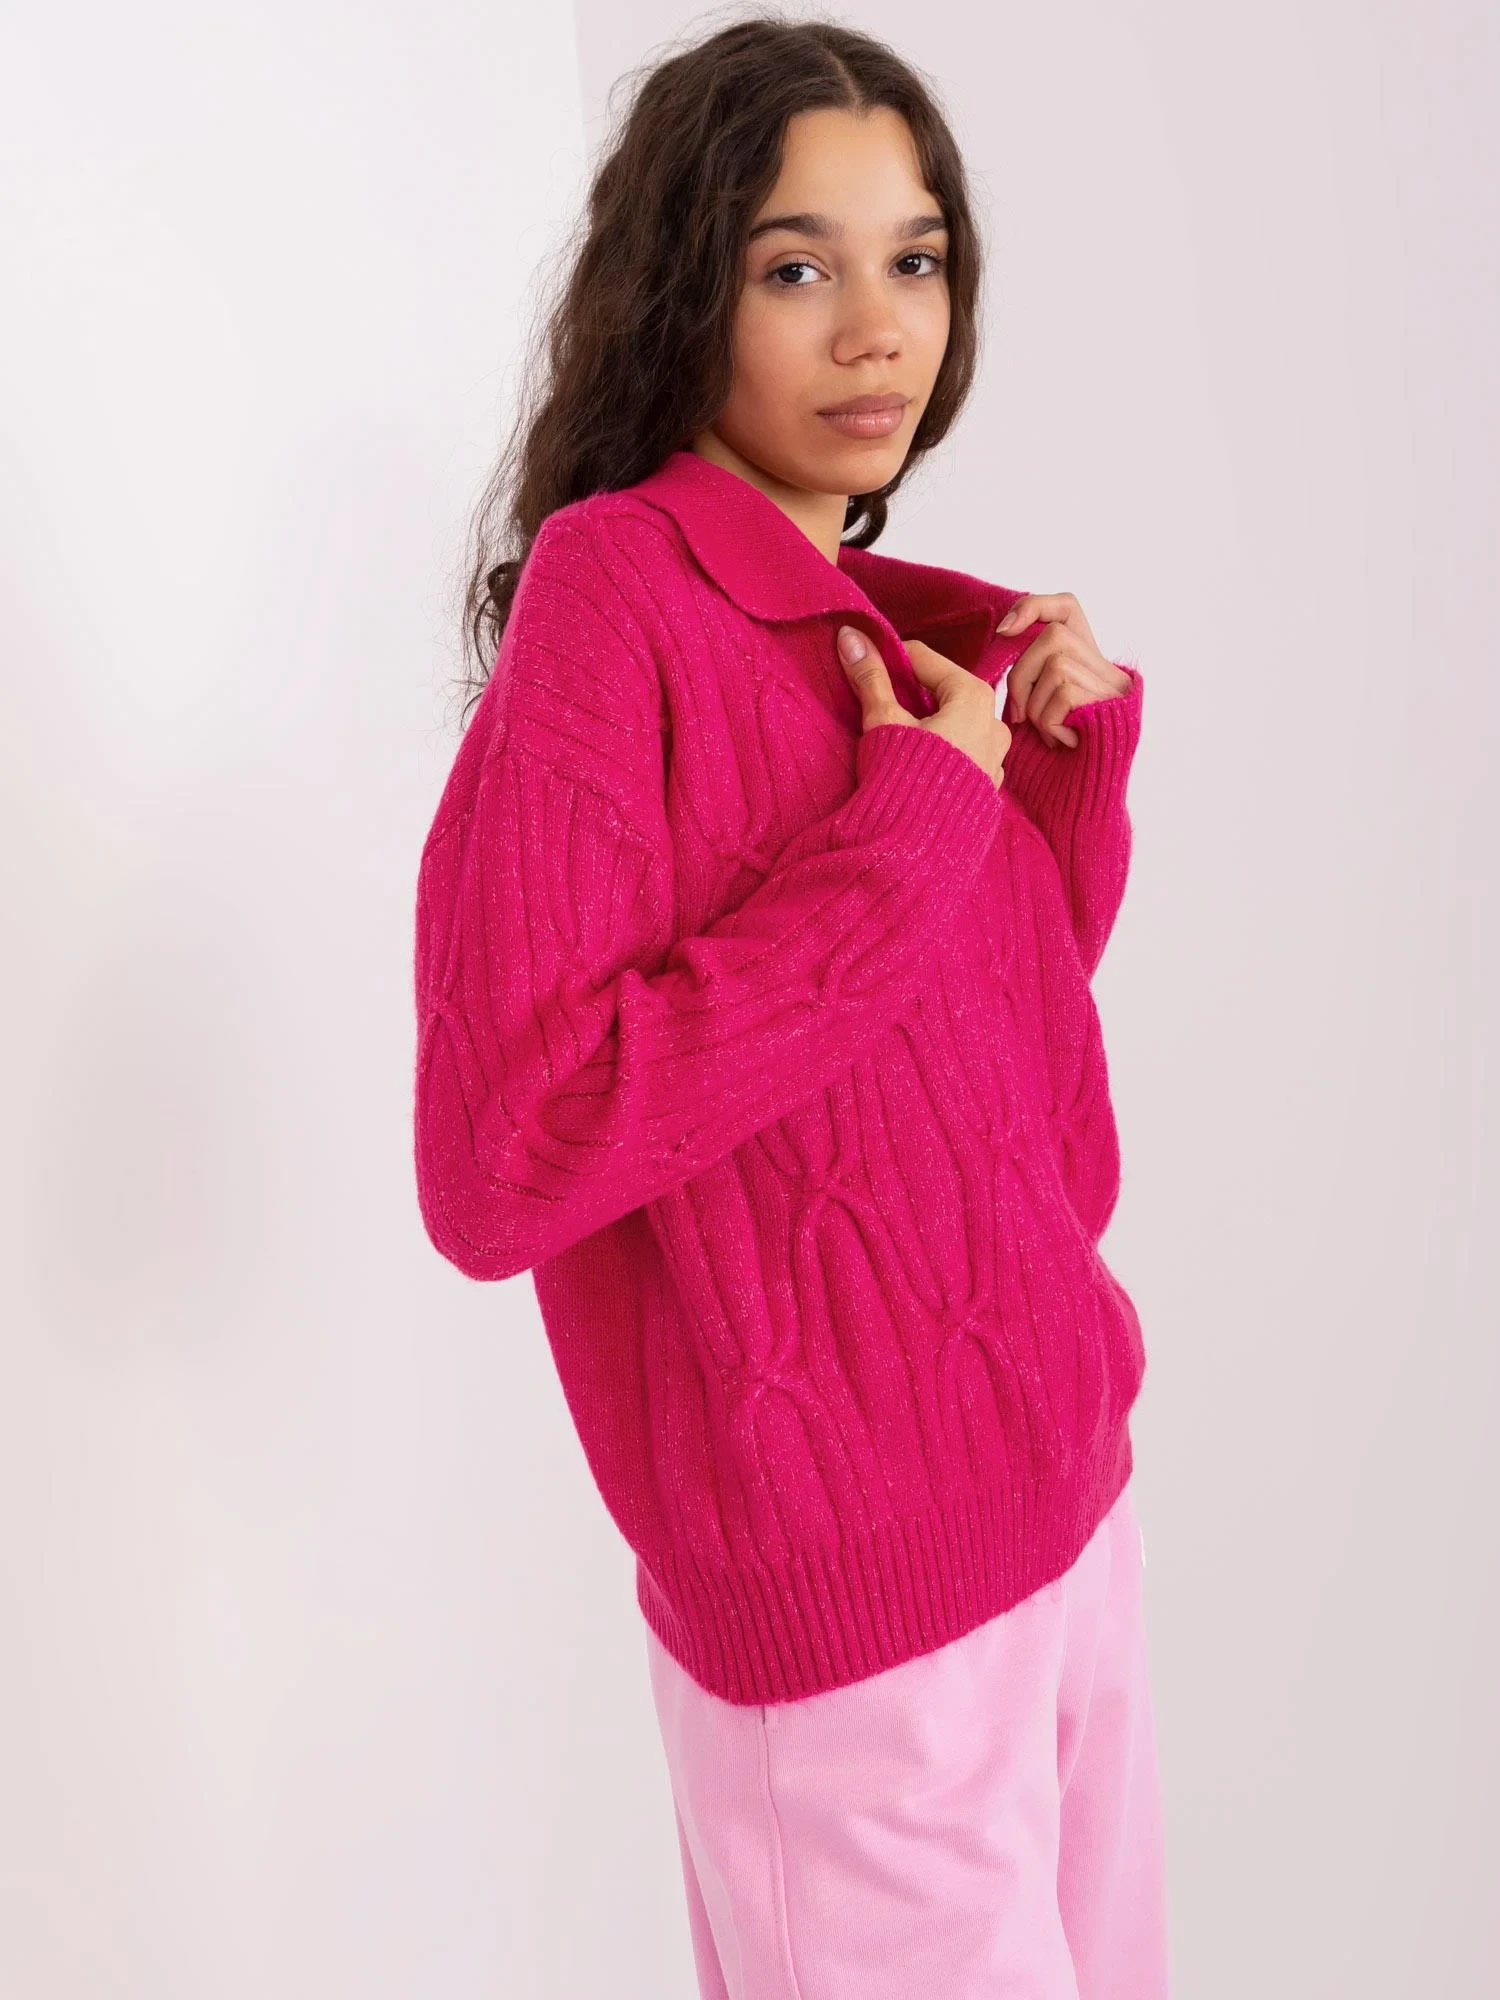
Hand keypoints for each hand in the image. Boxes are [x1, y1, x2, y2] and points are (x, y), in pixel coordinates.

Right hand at [836, 626, 1010, 789]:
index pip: (926, 660)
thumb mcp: (884, 721)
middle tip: (879, 702)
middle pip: (944, 691)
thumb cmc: (904, 777)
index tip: (868, 666)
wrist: (919, 846)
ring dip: (927, 722)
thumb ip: (871, 678)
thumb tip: (850, 636)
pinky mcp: (987, 785)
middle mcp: (994, 723)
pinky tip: (917, 763)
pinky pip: (963, 753)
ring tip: (897, 736)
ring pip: (956, 723)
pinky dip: (942, 749)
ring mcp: (995, 757)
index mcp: (974, 698)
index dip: (892, 661)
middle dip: (911, 693)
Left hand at [996, 593, 1133, 749]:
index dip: (1035, 607)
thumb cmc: (1050, 764)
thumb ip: (1029, 676)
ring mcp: (1113, 686)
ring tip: (1048, 735)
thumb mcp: (1034, 711)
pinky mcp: (1114, 703)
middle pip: (1054, 636)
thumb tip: (1003, 634)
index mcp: (1087, 664)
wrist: (1082, 802)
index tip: (1004, 631)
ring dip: (1036, 706)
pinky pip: (1064, 692)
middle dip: (1022, 675)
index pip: (1067, 606)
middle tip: (1018, 717)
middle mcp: (1107, 669)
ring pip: (1056, 664)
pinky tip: (1062, 743)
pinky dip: (1050, 722)